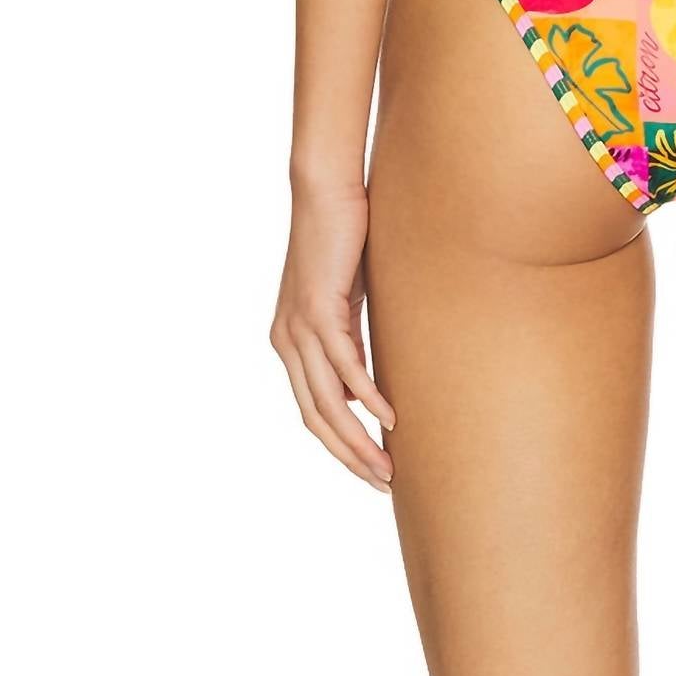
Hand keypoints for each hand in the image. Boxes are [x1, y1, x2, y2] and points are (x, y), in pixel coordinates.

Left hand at [270, 180, 394, 489]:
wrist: (324, 191)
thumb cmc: (341, 241)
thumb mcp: (345, 304)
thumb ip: (348, 344)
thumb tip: (360, 391)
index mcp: (290, 345)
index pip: (313, 412)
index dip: (342, 447)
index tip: (371, 471)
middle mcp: (287, 342)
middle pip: (316, 419)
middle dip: (350, 458)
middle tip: (383, 484)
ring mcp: (299, 329)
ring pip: (328, 403)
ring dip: (359, 440)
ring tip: (388, 466)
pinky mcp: (318, 311)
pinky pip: (345, 368)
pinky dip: (368, 397)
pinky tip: (389, 419)